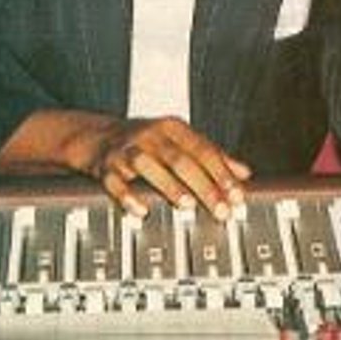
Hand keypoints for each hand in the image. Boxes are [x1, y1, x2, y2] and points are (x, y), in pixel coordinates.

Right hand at [74, 116, 250, 219]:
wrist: (96, 135)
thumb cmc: (145, 141)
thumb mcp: (180, 141)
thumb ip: (212, 156)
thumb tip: (244, 173)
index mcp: (174, 129)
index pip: (204, 150)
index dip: (223, 173)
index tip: (237, 195)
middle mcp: (152, 135)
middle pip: (182, 160)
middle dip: (204, 186)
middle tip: (220, 210)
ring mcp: (127, 150)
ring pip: (150, 166)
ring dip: (169, 186)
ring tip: (187, 205)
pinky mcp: (106, 166)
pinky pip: (116, 182)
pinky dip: (128, 196)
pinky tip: (142, 210)